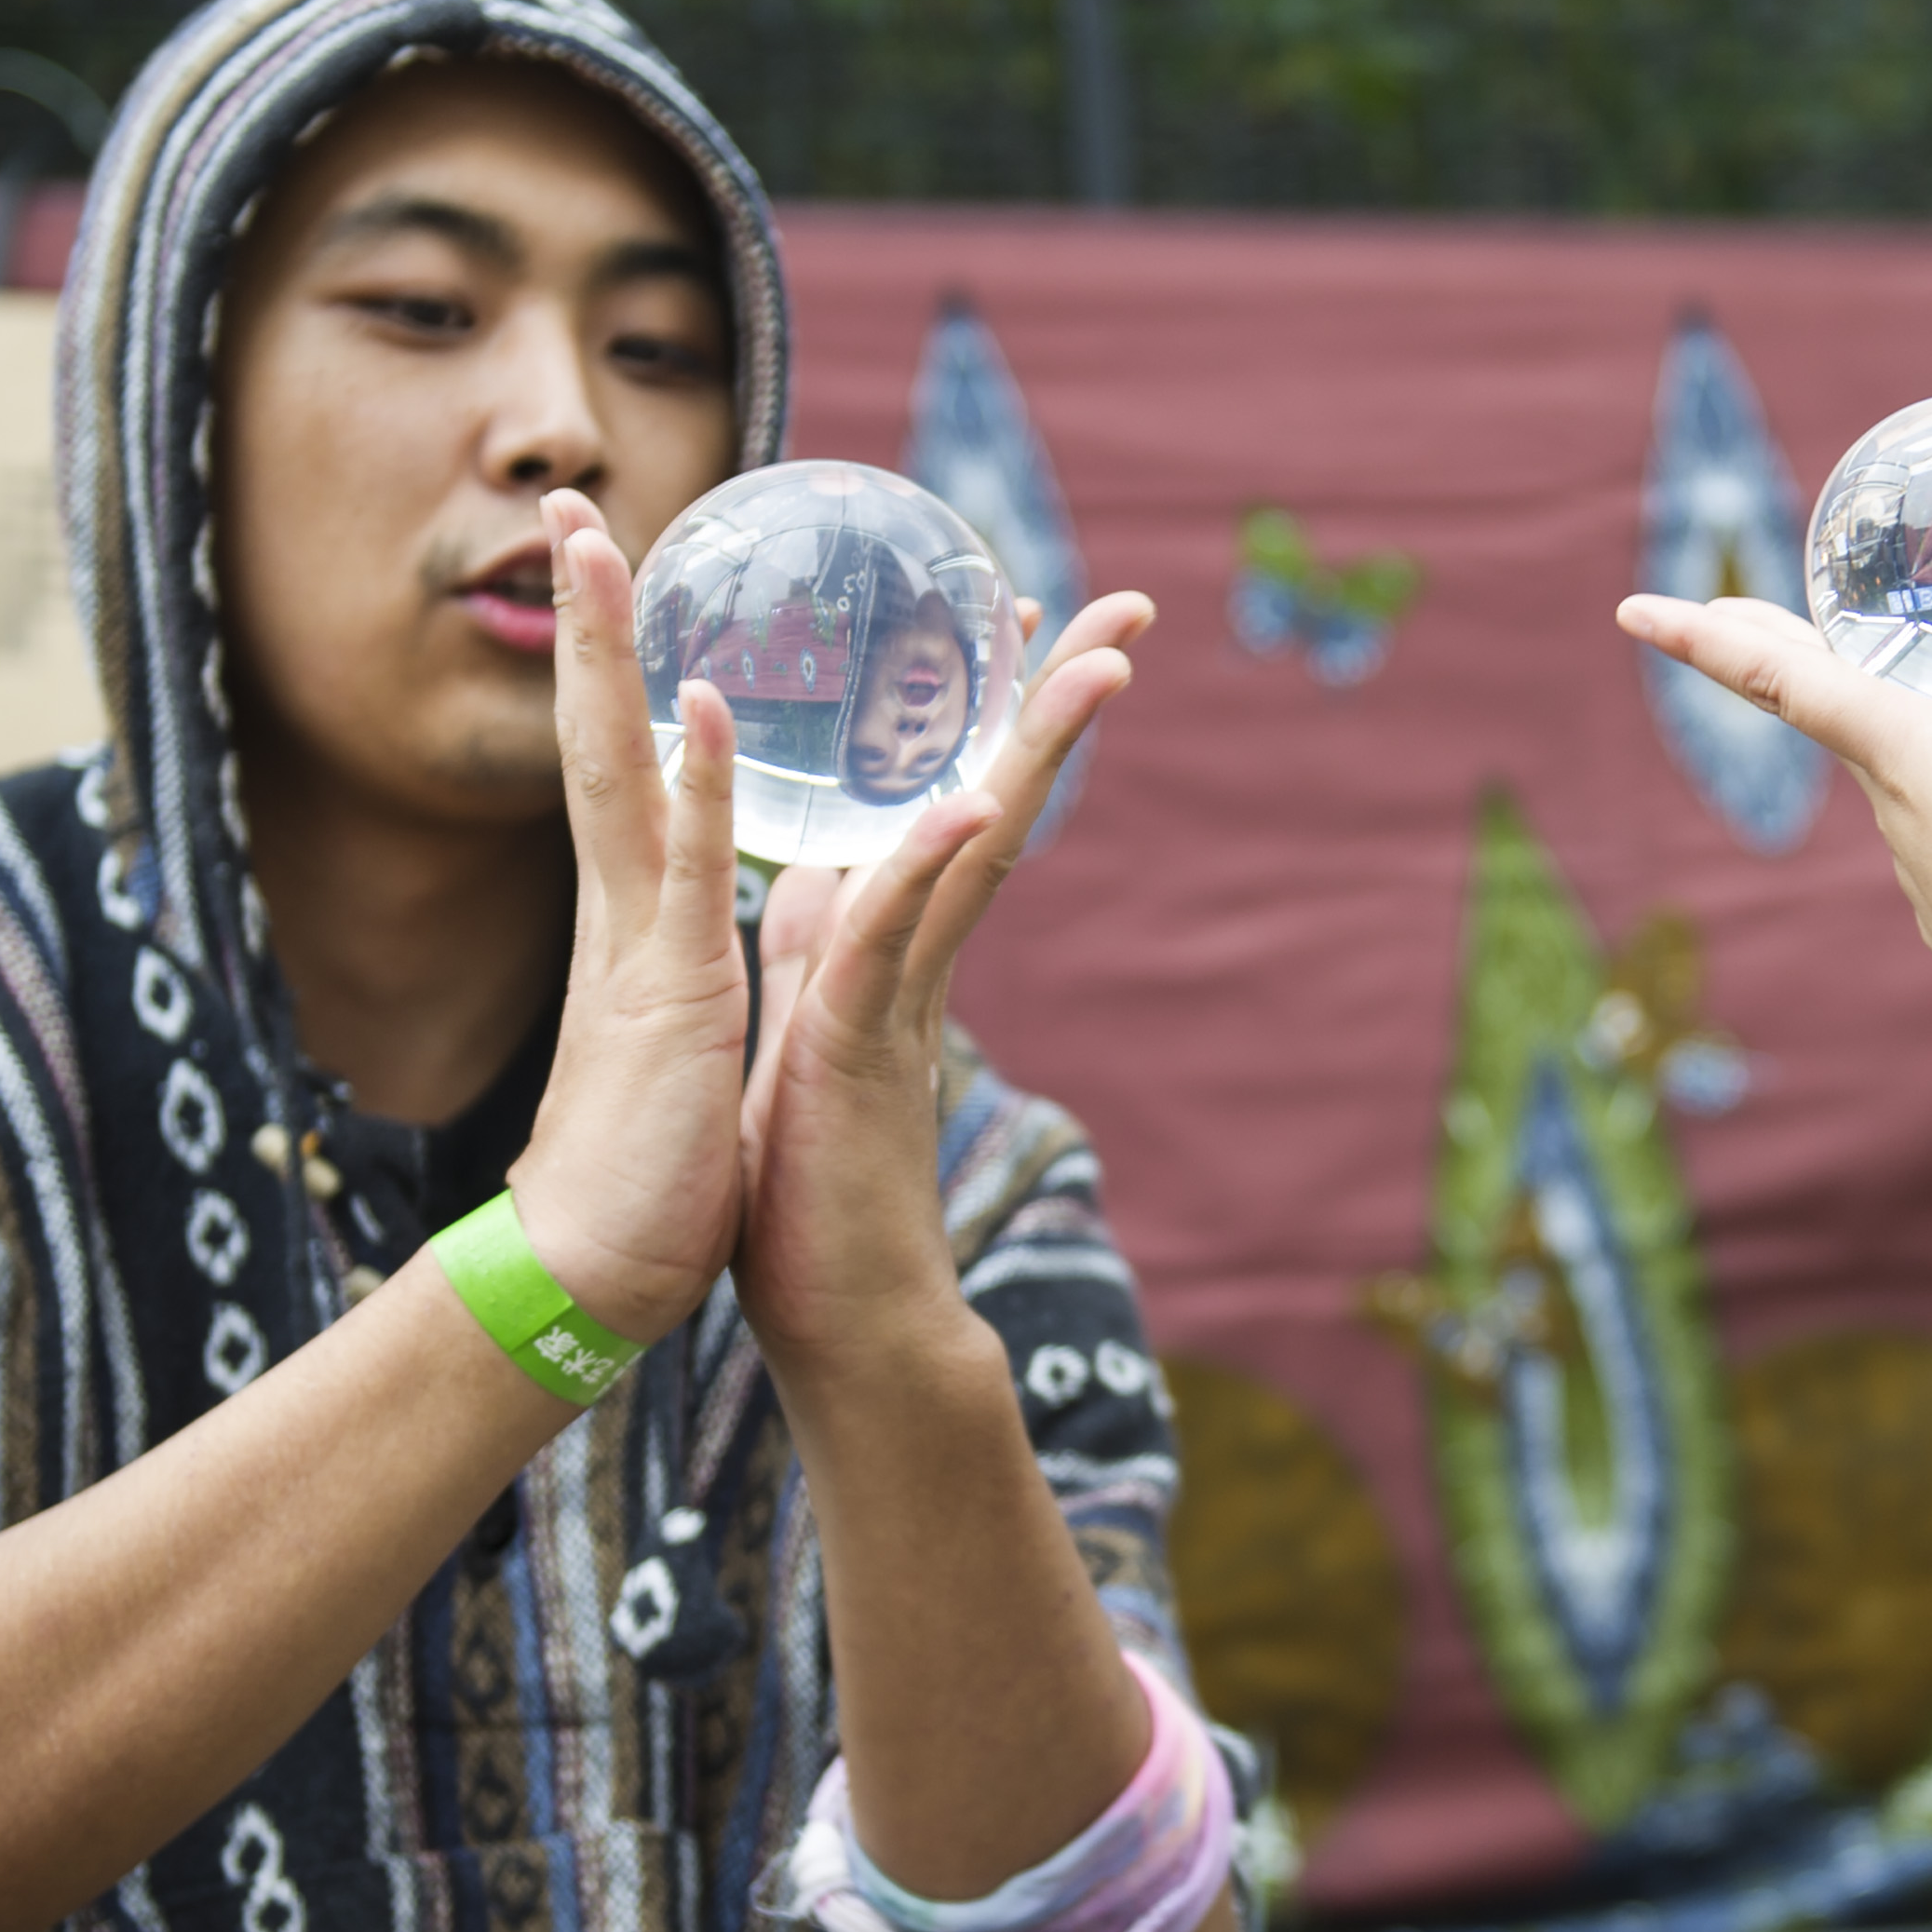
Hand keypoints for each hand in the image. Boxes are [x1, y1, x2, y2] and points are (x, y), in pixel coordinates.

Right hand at [503, 489, 759, 1338]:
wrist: (596, 1273)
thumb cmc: (644, 1173)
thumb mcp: (673, 1040)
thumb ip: (675, 971)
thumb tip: (682, 933)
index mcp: (634, 924)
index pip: (616, 767)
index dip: (611, 671)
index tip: (609, 576)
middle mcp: (623, 914)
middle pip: (594, 735)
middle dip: (587, 618)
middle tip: (570, 503)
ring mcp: (639, 945)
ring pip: (620, 769)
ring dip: (614, 652)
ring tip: (602, 539)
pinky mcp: (672, 993)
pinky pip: (684, 870)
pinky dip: (690, 783)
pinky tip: (695, 699)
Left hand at [729, 589, 1153, 1358]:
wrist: (842, 1325)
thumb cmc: (810, 1202)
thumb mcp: (801, 1046)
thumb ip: (816, 962)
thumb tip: (815, 885)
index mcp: (890, 953)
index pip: (953, 806)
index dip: (995, 714)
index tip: (1027, 622)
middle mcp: (916, 961)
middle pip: (1001, 801)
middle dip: (1059, 700)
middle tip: (1131, 606)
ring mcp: (901, 1000)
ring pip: (977, 848)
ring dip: (1038, 748)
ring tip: (1104, 659)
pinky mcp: (863, 1048)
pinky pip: (894, 943)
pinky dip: (927, 869)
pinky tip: (970, 802)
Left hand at [1619, 497, 1931, 1086]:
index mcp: (1907, 761)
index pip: (1784, 679)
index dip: (1706, 636)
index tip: (1630, 609)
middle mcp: (1900, 812)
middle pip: (1818, 713)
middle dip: (1767, 653)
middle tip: (1712, 615)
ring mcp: (1930, 867)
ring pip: (1879, 762)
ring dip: (1855, 707)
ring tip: (1856, 665)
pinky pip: (1929, 810)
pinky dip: (1921, 764)